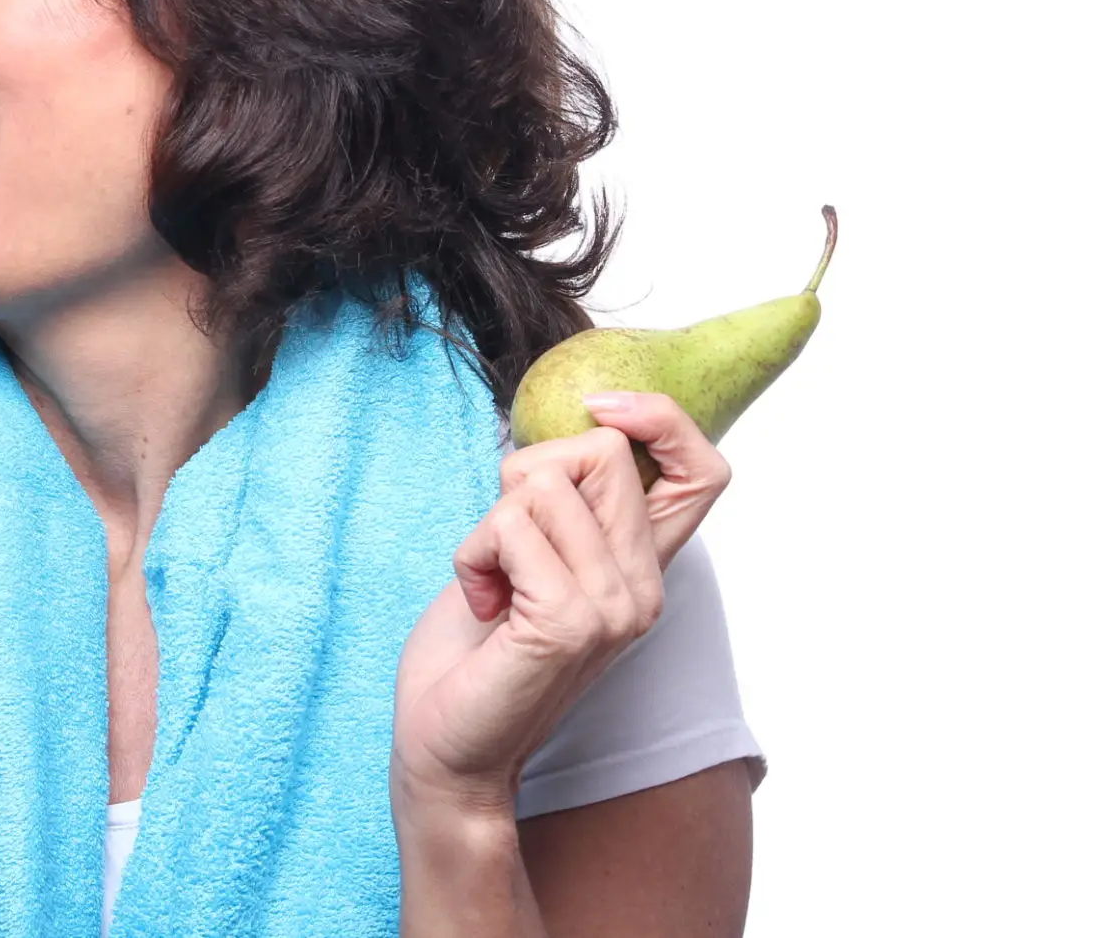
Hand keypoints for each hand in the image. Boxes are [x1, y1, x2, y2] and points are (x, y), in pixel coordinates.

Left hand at [389, 392, 732, 816]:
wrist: (448, 746)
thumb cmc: (476, 646)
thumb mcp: (527, 553)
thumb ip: (561, 502)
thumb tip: (571, 421)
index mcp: (642, 567)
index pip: (704, 472)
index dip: (664, 419)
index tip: (600, 407)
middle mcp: (644, 586)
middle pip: (601, 450)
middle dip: (526, 473)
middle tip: (504, 543)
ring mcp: (616, 606)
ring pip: (542, 484)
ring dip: (487, 525)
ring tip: (491, 585)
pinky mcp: (571, 622)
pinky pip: (510, 526)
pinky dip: (472, 554)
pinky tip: (482, 605)